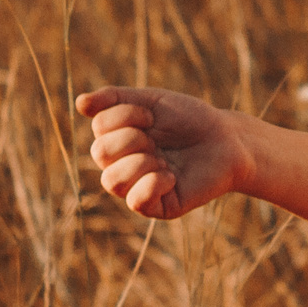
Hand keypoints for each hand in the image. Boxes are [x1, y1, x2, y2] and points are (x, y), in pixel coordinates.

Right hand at [76, 87, 249, 220]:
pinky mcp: (158, 206)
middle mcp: (123, 165)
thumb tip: (79, 103)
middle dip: (130, 136)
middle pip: (100, 153)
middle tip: (157, 135)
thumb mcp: (151, 101)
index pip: (99, 129)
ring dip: (139, 161)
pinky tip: (171, 175)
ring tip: (163, 158)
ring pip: (112, 181)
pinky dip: (152, 184)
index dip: (124, 116)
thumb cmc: (189, 119)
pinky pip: (137, 201)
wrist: (227, 139)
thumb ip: (115, 100)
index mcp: (118, 140)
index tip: (152, 116)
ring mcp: (138, 187)